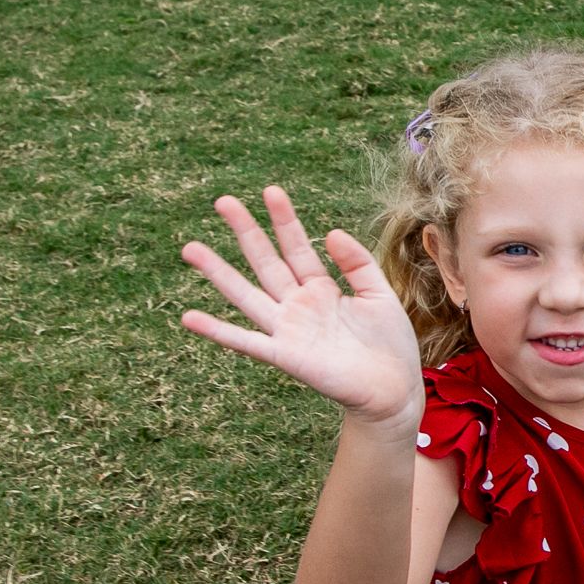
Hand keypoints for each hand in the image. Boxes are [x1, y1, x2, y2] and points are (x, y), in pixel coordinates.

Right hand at [179, 186, 421, 426]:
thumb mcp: (379, 294)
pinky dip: (218, 331)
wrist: (394, 391)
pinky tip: (189, 318)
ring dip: (218, 273)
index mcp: (321, 288)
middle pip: (266, 262)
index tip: (271, 191)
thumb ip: (357, 264)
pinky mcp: (286, 356)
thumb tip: (330, 231)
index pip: (296, 247)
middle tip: (223, 201)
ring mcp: (289, 330)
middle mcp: (299, 305)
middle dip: (246, 232)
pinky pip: (246, 342)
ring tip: (190, 249)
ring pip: (247, 295)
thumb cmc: (389, 346)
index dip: (284, 220)